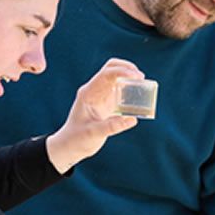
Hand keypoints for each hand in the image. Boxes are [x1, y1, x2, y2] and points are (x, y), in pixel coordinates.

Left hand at [45, 58, 141, 172]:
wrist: (70, 146)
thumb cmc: (77, 139)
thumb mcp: (93, 134)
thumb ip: (112, 126)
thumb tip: (133, 119)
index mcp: (88, 93)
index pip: (106, 74)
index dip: (123, 71)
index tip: (137, 76)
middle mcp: (94, 91)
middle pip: (112, 69)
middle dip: (127, 69)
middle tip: (142, 77)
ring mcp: (101, 96)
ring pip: (117, 78)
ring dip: (130, 78)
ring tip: (144, 86)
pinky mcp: (106, 103)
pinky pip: (120, 91)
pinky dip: (130, 90)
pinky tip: (138, 97)